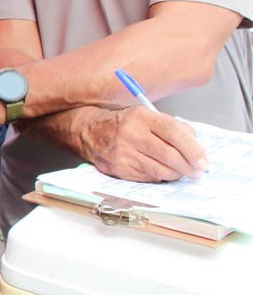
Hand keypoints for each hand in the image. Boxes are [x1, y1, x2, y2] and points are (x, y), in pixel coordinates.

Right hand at [77, 107, 207, 180]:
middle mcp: (131, 134)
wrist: (89, 132)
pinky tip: (161, 171)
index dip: (193, 150)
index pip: (174, 133)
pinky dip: (159, 177)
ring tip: (181, 172)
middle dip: (189, 167)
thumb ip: (172, 127)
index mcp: (141, 117)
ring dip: (176, 174)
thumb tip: (196, 147)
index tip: (204, 161)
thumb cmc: (124, 124)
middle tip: (198, 172)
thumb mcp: (147, 116)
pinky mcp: (119, 169)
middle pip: (169, 155)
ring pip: (160, 170)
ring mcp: (123, 153)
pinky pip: (148, 178)